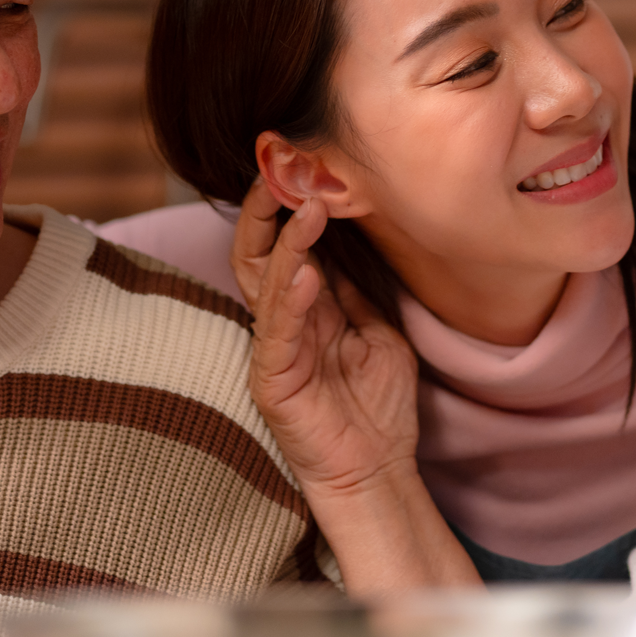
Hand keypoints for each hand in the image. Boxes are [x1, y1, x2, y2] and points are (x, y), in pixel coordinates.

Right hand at [230, 179, 478, 591]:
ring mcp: (274, 351)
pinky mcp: (274, 382)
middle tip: (283, 169)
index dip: (287, 206)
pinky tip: (305, 272)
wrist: (378, 471)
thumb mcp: (378, 331)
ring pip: (266, 285)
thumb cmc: (377, 407)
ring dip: (287, 244)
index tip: (304, 165)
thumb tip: (351, 240)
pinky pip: (278, 334)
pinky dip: (290, 300)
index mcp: (304, 309)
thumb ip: (358, 291)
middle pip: (256, 254)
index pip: (284, 245)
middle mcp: (281, 324)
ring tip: (308, 207)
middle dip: (264, 210)